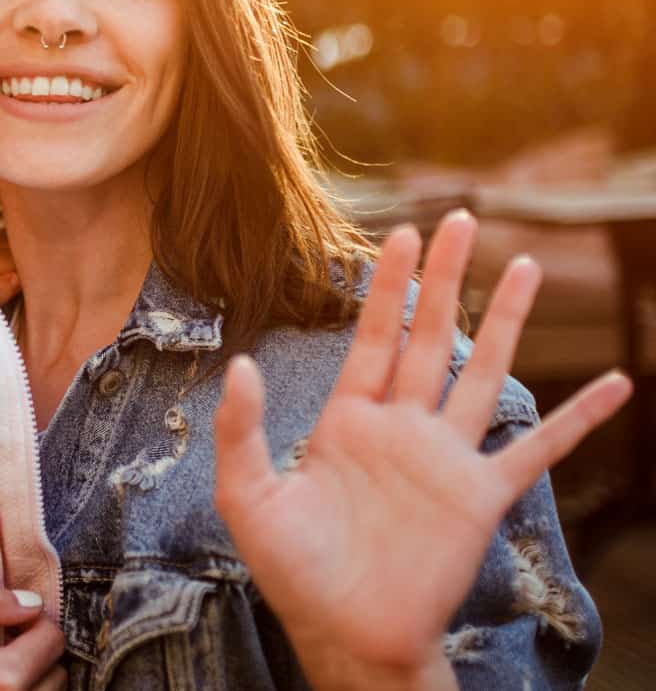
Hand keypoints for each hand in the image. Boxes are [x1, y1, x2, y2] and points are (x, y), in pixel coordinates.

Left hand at [212, 211, 631, 689]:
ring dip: (504, 320)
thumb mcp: (247, 496)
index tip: (403, 234)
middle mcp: (401, 428)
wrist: (345, 634)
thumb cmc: (293, 571)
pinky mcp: (480, 498)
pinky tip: (613, 385)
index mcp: (347, 420)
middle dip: (443, 278)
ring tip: (524, 265)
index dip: (389, 286)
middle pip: (429, 336)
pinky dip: (577, 419)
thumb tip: (239, 362)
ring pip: (482, 372)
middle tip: (460, 218)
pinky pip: (537, 450)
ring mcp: (444, 459)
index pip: (372, 335)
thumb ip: (240, 430)